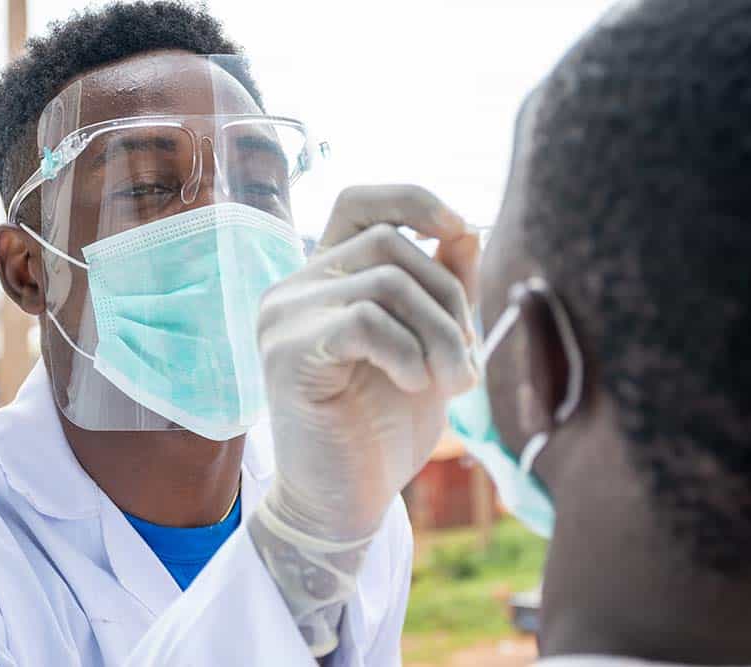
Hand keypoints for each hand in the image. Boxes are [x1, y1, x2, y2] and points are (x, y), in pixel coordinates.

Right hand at [258, 184, 479, 541]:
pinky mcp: (286, 353)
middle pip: (390, 244)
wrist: (344, 501)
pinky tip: (415, 387)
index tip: (458, 227)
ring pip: (386, 281)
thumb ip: (443, 289)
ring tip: (454, 383)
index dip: (412, 199)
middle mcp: (294, 287)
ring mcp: (283, 316)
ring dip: (441, 333)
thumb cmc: (385, 426)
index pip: (358, 203)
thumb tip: (465, 228)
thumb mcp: (430, 347)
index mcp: (325, 280)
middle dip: (449, 298)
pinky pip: (365, 320)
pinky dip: (408, 352)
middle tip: (468, 361)